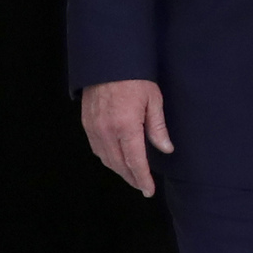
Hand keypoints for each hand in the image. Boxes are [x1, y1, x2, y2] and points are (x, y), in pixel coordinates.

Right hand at [81, 79, 172, 196]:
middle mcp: (107, 131)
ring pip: (106, 159)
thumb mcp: (153, 100)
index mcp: (126, 126)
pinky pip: (97, 149)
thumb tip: (166, 149)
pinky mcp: (87, 124)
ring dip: (119, 170)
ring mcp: (94, 128)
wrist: (107, 61)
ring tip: (132, 175)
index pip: (135, 162)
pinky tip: (117, 159)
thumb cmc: (134, 78)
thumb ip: (158, 128)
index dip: (143, 179)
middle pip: (119, 165)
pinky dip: (107, 158)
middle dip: (132, 178)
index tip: (149, 190)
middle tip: (142, 186)